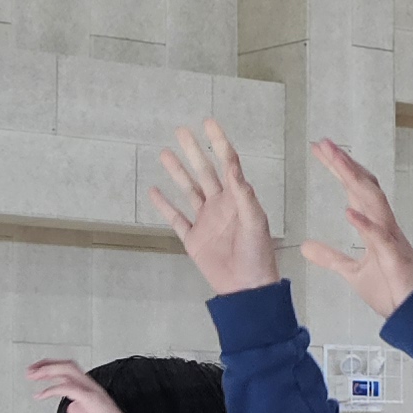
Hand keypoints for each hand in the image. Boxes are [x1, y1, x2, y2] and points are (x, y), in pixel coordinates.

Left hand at [28, 359, 172, 412]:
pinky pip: (70, 388)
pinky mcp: (93, 402)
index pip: (71, 374)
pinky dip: (53, 388)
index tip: (38, 374)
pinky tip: (42, 394)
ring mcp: (94, 395)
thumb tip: (73, 408)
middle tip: (30, 370)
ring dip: (47, 371)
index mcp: (93, 396)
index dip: (54, 371)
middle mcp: (94, 391)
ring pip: (68, 371)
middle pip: (68, 367)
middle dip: (47, 365)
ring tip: (31, 374)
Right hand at [152, 119, 282, 294]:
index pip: (228, 165)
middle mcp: (220, 205)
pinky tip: (155, 191)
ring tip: (165, 153)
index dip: (219, 144)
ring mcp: (205, 221)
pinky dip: (164, 206)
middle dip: (194, 151)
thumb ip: (243, 195)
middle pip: (204, 172)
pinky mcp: (193, 239)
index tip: (209, 124)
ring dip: (177, 172)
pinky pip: (176, 219)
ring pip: (189, 191)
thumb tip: (231, 167)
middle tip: (181, 131)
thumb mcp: (255, 222)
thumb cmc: (258, 255)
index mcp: (238, 199)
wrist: (247, 288)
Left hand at [300, 141, 412, 319]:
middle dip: (344, 164)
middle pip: (364, 186)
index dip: (339, 169)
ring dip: (354, 180)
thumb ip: (330, 257)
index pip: (354, 190)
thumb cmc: (391, 290)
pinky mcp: (394, 258)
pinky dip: (365, 224)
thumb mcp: (352, 272)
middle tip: (324, 143)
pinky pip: (380, 237)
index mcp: (374, 226)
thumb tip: (305, 246)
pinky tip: (349, 211)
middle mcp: (384, 226)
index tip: (321, 150)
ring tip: (336, 161)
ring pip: (373, 201)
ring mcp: (390, 239)